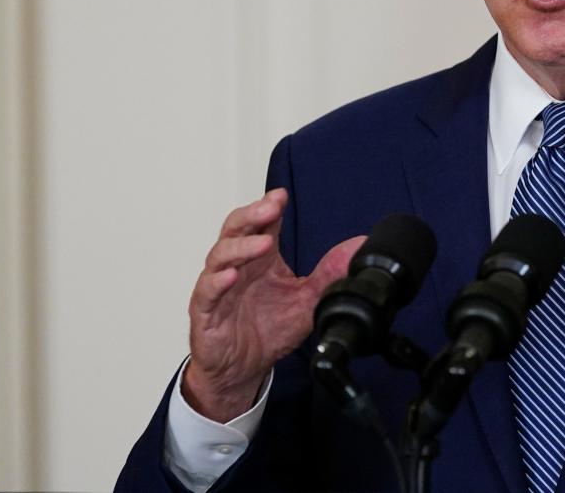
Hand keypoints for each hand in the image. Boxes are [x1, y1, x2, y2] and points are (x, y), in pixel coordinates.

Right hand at [183, 188, 364, 421]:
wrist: (243, 369)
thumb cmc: (267, 331)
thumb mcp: (307, 300)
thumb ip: (330, 274)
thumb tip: (358, 248)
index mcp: (260, 259)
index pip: (261, 223)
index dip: (269, 206)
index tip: (281, 195)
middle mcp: (237, 266)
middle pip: (236, 229)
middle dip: (252, 214)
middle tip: (271, 207)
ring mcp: (218, 287)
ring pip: (219, 255)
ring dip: (240, 246)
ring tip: (262, 242)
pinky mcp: (205, 312)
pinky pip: (207, 292)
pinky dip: (217, 282)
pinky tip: (230, 276)